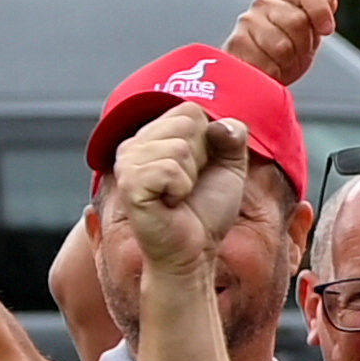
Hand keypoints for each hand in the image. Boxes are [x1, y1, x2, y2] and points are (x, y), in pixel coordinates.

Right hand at [113, 105, 257, 274]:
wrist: (195, 250)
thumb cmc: (207, 209)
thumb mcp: (230, 166)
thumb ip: (232, 136)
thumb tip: (221, 124)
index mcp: (154, 135)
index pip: (190, 111)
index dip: (208, 141)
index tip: (200, 168)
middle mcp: (134, 144)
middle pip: (186, 122)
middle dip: (201, 157)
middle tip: (187, 184)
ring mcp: (127, 162)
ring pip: (180, 146)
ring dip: (190, 176)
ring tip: (177, 195)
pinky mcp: (128, 183)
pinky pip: (170, 169)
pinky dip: (180, 189)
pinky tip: (170, 203)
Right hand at [229, 0, 337, 88]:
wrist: (255, 78)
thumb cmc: (285, 55)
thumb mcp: (308, 38)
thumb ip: (318, 20)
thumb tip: (332, 0)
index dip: (320, 9)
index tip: (327, 30)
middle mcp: (264, 4)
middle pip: (298, 20)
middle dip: (303, 45)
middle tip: (296, 54)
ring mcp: (248, 21)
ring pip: (282, 46)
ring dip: (287, 62)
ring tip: (280, 63)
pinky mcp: (236, 43)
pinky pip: (267, 63)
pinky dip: (273, 72)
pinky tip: (267, 70)